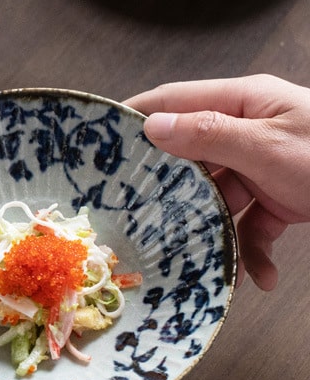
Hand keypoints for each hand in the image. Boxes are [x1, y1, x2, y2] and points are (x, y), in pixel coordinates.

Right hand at [125, 74, 309, 289]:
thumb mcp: (268, 147)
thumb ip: (208, 135)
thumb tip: (152, 127)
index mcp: (243, 103)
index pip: (173, 101)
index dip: (135, 118)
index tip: (98, 142)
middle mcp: (248, 132)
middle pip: (190, 157)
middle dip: (167, 189)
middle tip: (133, 213)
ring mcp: (263, 167)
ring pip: (217, 199)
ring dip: (213, 232)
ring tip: (199, 257)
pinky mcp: (282, 199)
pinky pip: (253, 225)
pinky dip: (254, 252)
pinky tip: (261, 277)